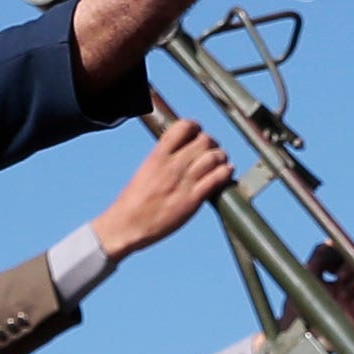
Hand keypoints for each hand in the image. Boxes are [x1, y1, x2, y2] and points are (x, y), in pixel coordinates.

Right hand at [89, 116, 235, 261]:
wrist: (126, 226)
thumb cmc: (131, 203)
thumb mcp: (145, 171)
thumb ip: (162, 160)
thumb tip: (177, 153)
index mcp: (157, 156)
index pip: (183, 127)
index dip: (195, 127)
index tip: (197, 133)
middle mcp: (172, 165)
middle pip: (204, 141)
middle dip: (211, 143)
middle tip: (212, 150)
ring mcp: (184, 182)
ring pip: (214, 157)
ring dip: (221, 157)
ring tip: (221, 161)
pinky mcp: (192, 200)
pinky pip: (217, 179)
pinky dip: (226, 172)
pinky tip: (227, 172)